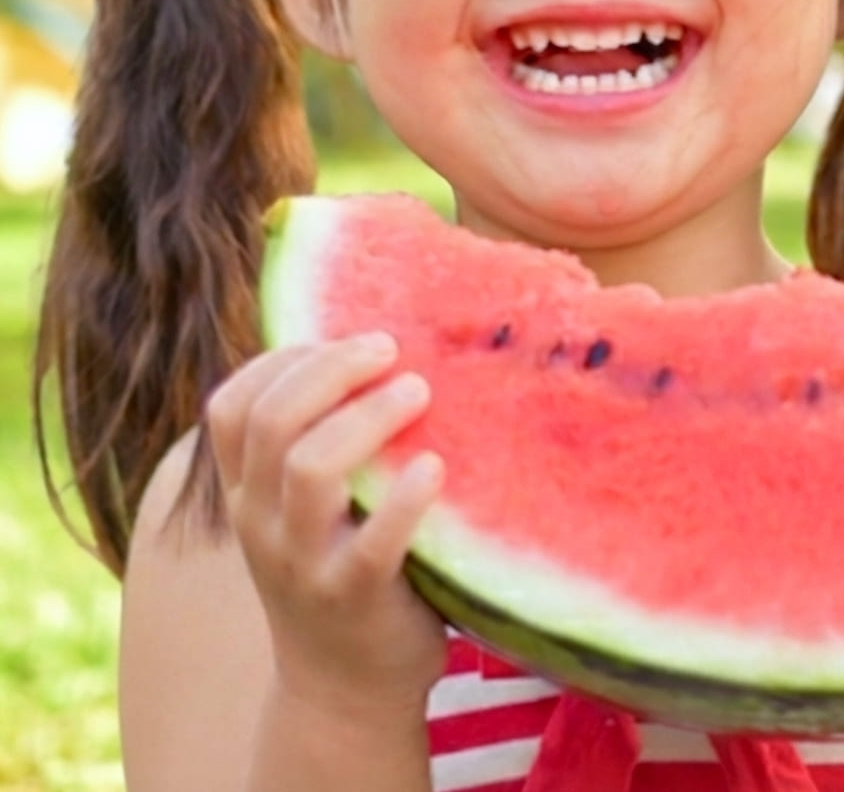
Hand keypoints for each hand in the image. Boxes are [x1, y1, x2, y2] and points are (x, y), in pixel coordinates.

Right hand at [205, 333, 449, 718]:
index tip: (341, 335)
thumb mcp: (305, 507)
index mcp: (246, 491)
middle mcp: (260, 522)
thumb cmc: (341, 563)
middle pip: (271, 421)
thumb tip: (375, 345)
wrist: (345, 685)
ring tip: (419, 391)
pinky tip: (434, 468)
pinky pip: (373, 542)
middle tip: (390, 348)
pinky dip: (405, 499)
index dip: (282, 359)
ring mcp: (302, 562)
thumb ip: (317, 440)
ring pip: (309, 468)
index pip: (231, 406)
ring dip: (367, 417)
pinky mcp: (353, 597)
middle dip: (331, 369)